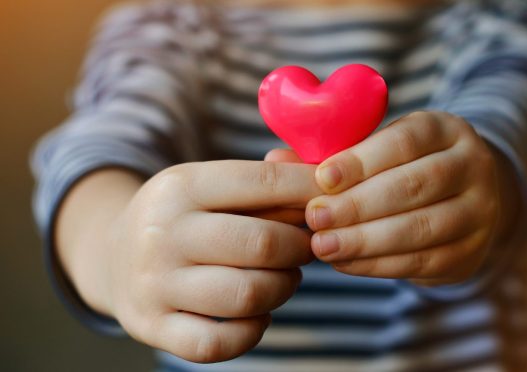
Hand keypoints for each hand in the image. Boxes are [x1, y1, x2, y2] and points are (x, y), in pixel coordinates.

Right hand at [101, 161, 320, 361]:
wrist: (112, 255)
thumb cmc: (183, 217)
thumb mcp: (210, 183)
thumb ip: (266, 177)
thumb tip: (321, 178)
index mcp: (182, 186)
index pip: (264, 182)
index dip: (310, 192)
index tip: (333, 200)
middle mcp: (162, 233)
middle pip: (262, 244)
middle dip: (300, 247)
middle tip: (305, 247)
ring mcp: (153, 284)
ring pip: (248, 295)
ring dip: (283, 288)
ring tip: (283, 277)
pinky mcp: (151, 327)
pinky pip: (219, 343)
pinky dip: (252, 331)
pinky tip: (255, 314)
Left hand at [302, 111, 517, 285]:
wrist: (462, 199)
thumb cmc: (403, 168)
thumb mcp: (378, 150)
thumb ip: (331, 153)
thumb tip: (275, 160)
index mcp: (445, 129)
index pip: (405, 141)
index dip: (361, 160)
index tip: (322, 179)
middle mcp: (472, 166)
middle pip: (413, 186)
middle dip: (358, 205)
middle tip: (315, 218)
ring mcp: (479, 212)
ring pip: (420, 228)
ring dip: (365, 240)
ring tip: (323, 246)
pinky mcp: (470, 252)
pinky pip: (421, 262)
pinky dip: (378, 264)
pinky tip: (344, 261)